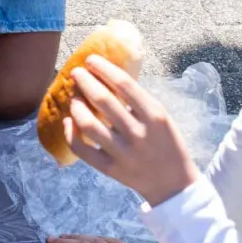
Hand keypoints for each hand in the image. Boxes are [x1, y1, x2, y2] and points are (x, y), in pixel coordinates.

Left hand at [64, 54, 199, 206]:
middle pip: (103, 100)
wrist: (173, 183)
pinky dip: (71, 134)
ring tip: (73, 98)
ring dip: (76, 107)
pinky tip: (68, 121)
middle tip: (75, 73)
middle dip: (85, 82)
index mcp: (155, 115)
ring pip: (89, 124)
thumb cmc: (165, 143)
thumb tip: (107, 76)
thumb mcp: (160, 117)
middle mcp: (138, 132)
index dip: (104, 69)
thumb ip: (137, 101)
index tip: (90, 60)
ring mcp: (123, 152)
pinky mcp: (110, 168)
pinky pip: (82, 149)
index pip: (125, 84)